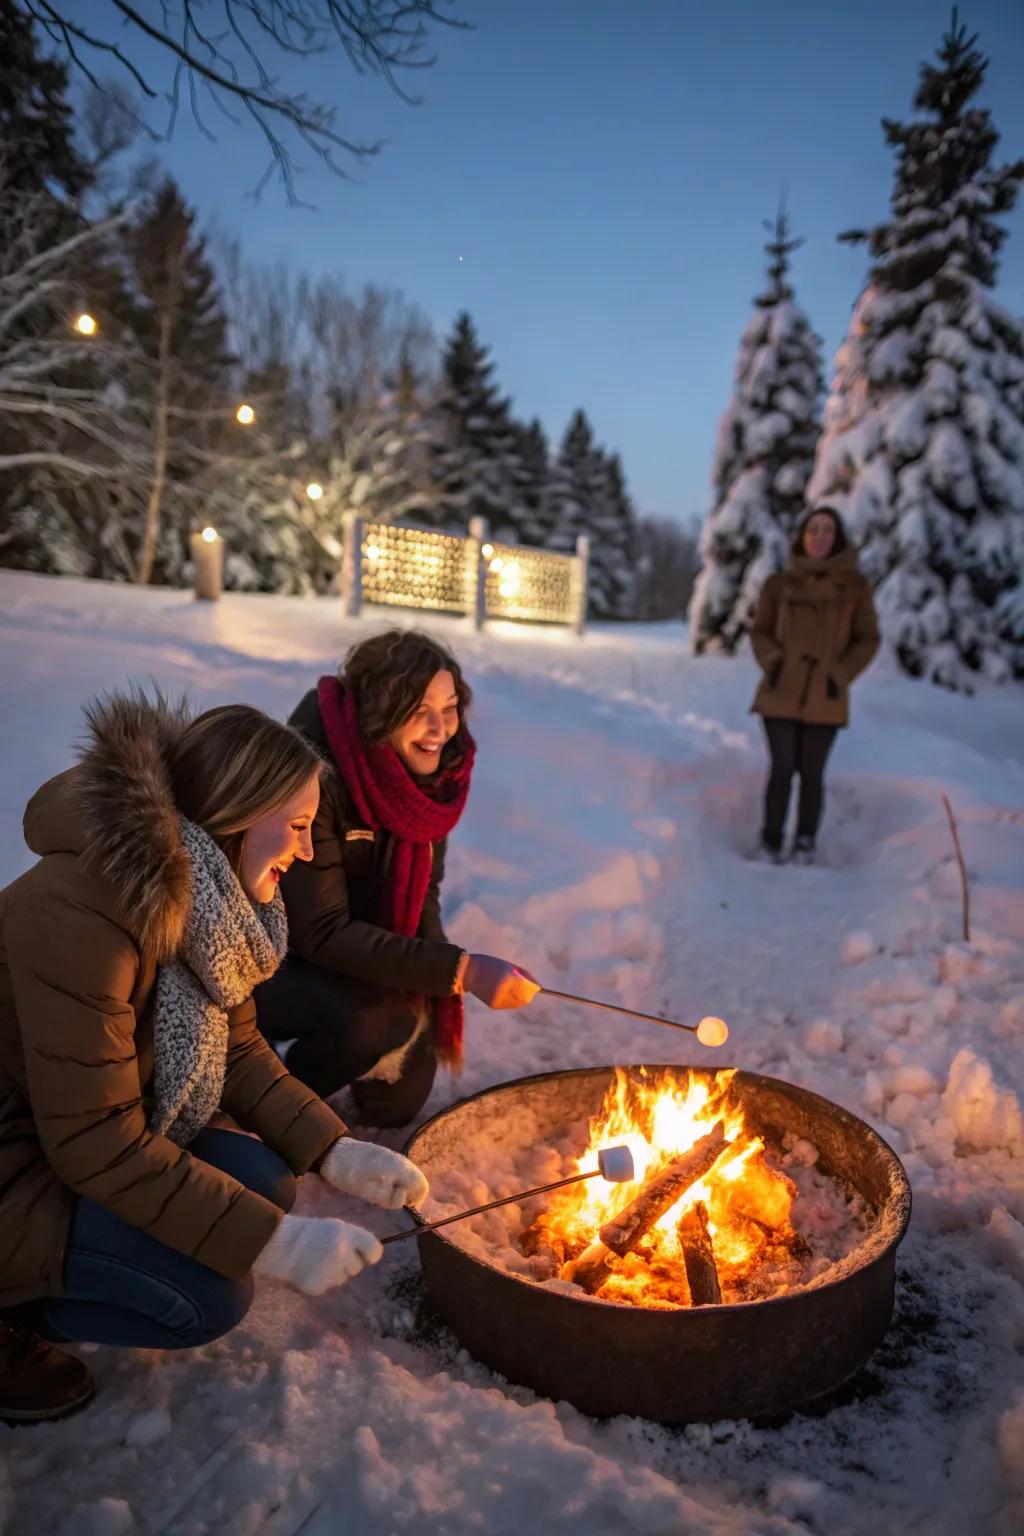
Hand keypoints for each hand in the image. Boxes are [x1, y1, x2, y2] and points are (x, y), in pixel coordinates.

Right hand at [253, 1213, 381, 1295]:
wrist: (279, 1244)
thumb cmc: (309, 1234)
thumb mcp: (334, 1227)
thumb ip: (354, 1239)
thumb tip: (373, 1256)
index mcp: (346, 1233)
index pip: (374, 1250)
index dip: (371, 1255)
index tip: (366, 1257)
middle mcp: (341, 1252)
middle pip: (357, 1267)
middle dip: (347, 1264)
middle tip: (330, 1255)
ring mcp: (329, 1271)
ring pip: (342, 1279)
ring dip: (334, 1273)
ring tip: (317, 1261)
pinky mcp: (318, 1287)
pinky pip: (327, 1287)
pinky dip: (320, 1282)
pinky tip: (308, 1271)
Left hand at [321, 1137, 428, 1208]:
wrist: (333, 1153)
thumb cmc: (349, 1173)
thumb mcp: (369, 1191)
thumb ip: (390, 1198)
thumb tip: (404, 1200)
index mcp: (400, 1167)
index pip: (422, 1187)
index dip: (415, 1201)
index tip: (398, 1206)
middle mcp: (402, 1161)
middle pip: (417, 1183)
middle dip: (406, 1195)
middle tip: (386, 1199)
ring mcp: (394, 1159)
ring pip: (408, 1179)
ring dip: (398, 1189)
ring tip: (379, 1190)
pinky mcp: (386, 1159)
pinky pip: (398, 1174)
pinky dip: (393, 1182)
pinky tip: (376, 1183)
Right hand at [463, 954, 540, 1009]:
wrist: (467, 972)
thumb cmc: (489, 964)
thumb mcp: (507, 965)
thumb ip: (523, 975)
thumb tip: (538, 986)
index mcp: (508, 978)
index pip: (528, 988)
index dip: (534, 987)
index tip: (535, 985)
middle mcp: (504, 991)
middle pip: (525, 998)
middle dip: (529, 994)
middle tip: (526, 987)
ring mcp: (498, 1000)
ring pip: (518, 1004)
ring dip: (521, 997)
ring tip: (513, 988)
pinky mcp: (493, 1006)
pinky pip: (509, 1005)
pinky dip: (512, 1000)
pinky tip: (505, 992)